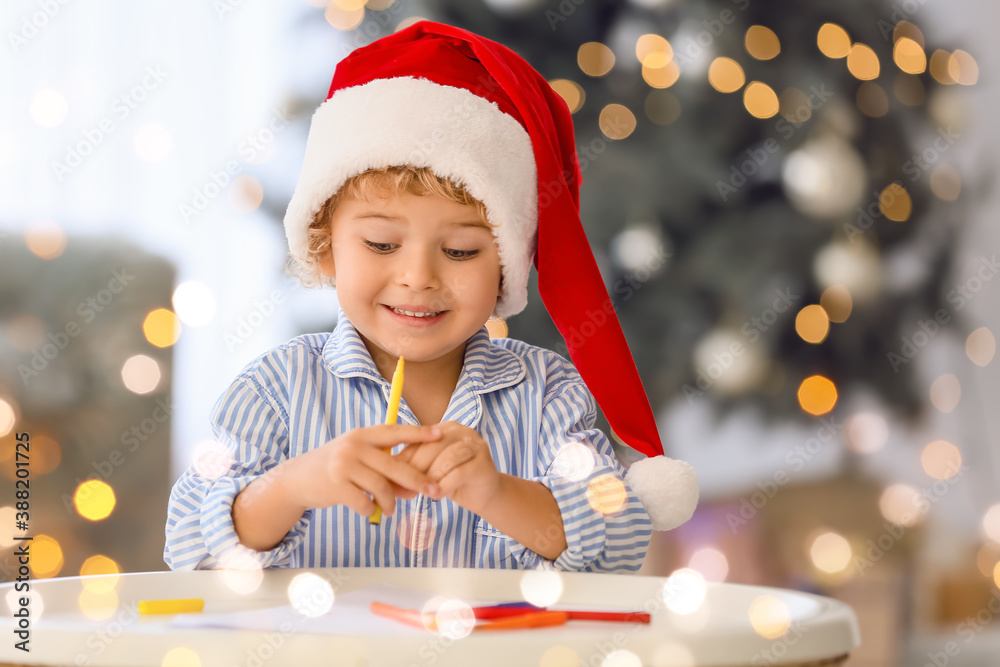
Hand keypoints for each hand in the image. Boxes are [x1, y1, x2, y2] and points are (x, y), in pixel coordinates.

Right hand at [282, 423, 442, 517]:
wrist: (297, 479)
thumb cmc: (336, 467)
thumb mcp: (357, 456)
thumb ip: (383, 466)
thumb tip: (413, 486)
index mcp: (362, 435)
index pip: (395, 431)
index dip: (418, 433)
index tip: (440, 435)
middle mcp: (353, 446)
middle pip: (394, 465)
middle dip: (417, 480)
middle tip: (433, 491)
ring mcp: (344, 465)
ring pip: (381, 487)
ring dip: (391, 502)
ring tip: (391, 509)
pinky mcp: (336, 486)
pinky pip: (365, 503)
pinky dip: (371, 510)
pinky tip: (369, 511)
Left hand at [394, 421, 500, 514]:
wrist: (484, 493)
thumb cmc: (452, 480)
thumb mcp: (429, 471)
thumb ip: (411, 469)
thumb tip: (383, 479)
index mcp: (444, 428)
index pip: (419, 440)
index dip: (403, 459)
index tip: (388, 477)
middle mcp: (461, 431)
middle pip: (432, 446)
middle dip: (415, 469)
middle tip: (403, 488)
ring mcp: (475, 444)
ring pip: (447, 458)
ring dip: (432, 477)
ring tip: (423, 493)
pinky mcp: (484, 462)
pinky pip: (460, 472)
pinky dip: (445, 485)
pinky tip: (437, 495)